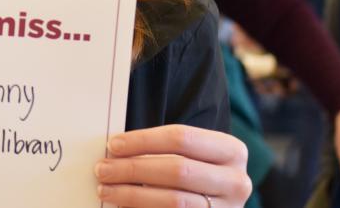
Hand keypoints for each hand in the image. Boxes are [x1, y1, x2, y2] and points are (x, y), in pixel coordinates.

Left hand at [95, 124, 251, 206]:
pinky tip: (123, 205)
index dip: (143, 140)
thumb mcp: (192, 153)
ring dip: (132, 195)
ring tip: (106, 189)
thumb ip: (164, 147)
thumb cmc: (197, 171)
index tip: (113, 144)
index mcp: (232, 150)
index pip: (181, 138)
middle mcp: (236, 181)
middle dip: (133, 168)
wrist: (219, 201)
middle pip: (177, 170)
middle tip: (103, 168)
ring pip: (174, 201)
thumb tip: (116, 149)